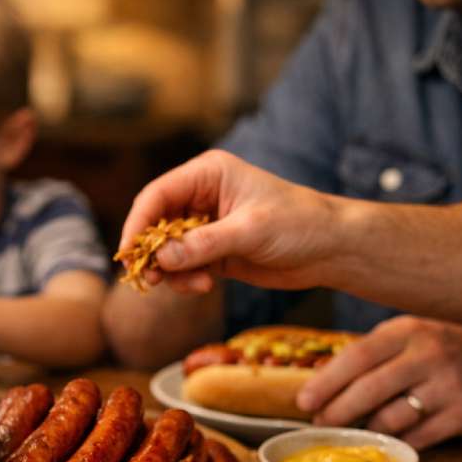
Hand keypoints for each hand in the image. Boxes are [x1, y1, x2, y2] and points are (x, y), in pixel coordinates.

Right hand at [119, 150, 336, 292]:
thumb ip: (203, 244)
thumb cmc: (299, 223)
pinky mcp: (212, 252)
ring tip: (190, 285)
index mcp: (208, 175)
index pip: (157, 195)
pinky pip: (183, 267)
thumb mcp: (250, 230)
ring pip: (166, 250)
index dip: (138, 224)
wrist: (332, 248)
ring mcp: (205, 226)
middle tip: (150, 280)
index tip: (129, 253)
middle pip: (155, 223)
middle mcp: (201, 197)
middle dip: (151, 253)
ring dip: (169, 271)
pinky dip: (185, 280)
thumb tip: (161, 259)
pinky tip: (205, 286)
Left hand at [297, 316, 461, 448]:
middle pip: (370, 390)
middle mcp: (430, 356)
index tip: (303, 401)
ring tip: (353, 430)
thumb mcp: (410, 337)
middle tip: (320, 423)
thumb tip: (318, 383)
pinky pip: (416, 438)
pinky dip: (396, 441)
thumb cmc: (443, 351)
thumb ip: (372, 355)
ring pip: (391, 419)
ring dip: (365, 429)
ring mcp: (450, 387)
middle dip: (337, 412)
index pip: (357, 356)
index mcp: (408, 331)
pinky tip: (385, 439)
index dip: (326, 382)